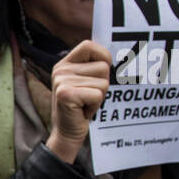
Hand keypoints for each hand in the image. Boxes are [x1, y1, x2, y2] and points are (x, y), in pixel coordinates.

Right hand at [46, 39, 111, 163]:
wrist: (66, 133)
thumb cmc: (80, 108)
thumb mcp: (84, 83)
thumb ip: (93, 68)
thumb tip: (116, 57)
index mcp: (64, 64)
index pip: (89, 45)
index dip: (103, 56)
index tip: (101, 73)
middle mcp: (61, 70)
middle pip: (103, 67)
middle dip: (102, 85)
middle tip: (88, 97)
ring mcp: (62, 81)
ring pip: (103, 82)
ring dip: (99, 97)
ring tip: (85, 104)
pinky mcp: (66, 94)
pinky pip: (98, 95)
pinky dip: (95, 106)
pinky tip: (83, 111)